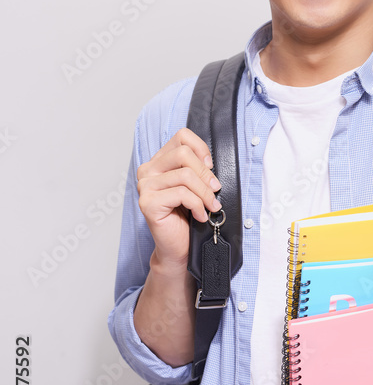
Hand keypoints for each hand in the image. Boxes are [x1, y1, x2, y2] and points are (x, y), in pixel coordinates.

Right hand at [136, 127, 221, 269]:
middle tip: (215, 190)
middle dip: (205, 173)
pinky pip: (182, 194)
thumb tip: (208, 161)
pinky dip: (197, 205)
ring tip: (210, 206)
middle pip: (183, 154)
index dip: (201, 148)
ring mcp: (145, 186)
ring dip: (205, 193)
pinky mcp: (148, 203)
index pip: (181, 136)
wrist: (179, 247)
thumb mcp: (196, 185)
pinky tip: (200, 216)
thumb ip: (197, 168)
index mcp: (159, 161)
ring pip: (185, 175)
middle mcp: (147, 171)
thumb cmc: (187, 216)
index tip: (210, 167)